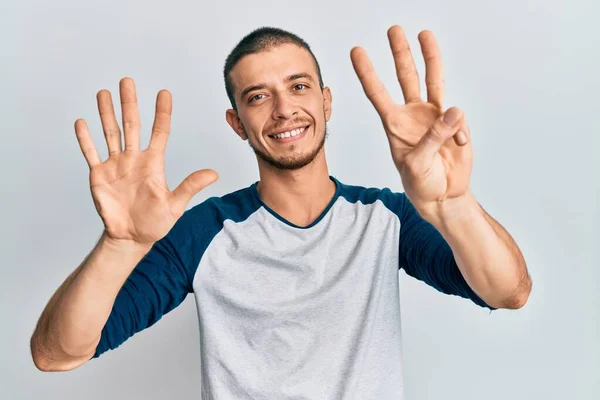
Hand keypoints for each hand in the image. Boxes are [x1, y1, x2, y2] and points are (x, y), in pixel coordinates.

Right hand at [74, 77, 217, 245]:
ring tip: (104, 93)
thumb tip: (214, 173)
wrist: (131, 238)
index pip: (159, 132)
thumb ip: (190, 186)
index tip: (164, 93)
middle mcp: (134, 159)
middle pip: (132, 125)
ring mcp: (115, 165)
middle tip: (128, 81)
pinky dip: (86, 139)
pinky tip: (82, 122)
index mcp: (154, 163)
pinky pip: (91, 153)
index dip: (162, 113)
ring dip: (106, 113)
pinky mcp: (99, 175)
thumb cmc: (155, 223)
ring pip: (110, 133)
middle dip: (130, 103)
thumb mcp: (175, 205)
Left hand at [351, 26, 471, 215]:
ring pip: (433, 79)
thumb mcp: (418, 165)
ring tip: (425, 34)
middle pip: (405, 76)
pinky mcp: (454, 123)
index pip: (377, 93)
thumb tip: (452, 110)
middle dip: (399, 52)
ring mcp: (434, 116)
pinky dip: (459, 131)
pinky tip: (457, 147)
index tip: (357, 51)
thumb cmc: (421, 183)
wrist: (444, 196)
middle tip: (394, 29)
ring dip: (430, 57)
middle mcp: (412, 115)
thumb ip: (433, 137)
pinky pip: (458, 117)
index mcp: (394, 124)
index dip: (367, 72)